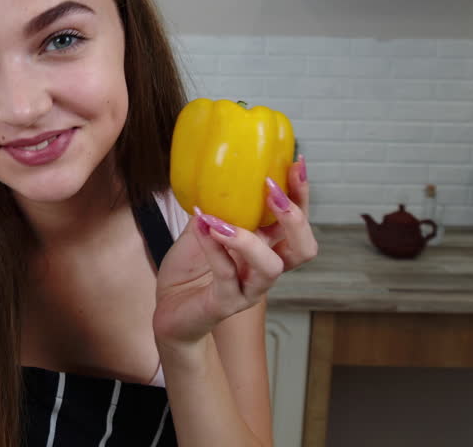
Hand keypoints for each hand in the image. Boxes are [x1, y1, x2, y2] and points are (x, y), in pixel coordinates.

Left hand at [152, 156, 317, 346]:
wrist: (169, 309)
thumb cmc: (190, 270)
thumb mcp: (202, 228)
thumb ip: (215, 206)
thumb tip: (215, 169)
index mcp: (265, 248)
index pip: (296, 222)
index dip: (302, 195)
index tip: (297, 163)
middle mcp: (263, 269)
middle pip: (303, 249)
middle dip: (294, 217)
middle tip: (272, 188)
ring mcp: (248, 290)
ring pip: (271, 268)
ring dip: (247, 238)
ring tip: (221, 219)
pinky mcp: (225, 303)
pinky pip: (226, 275)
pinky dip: (213, 247)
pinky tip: (201, 226)